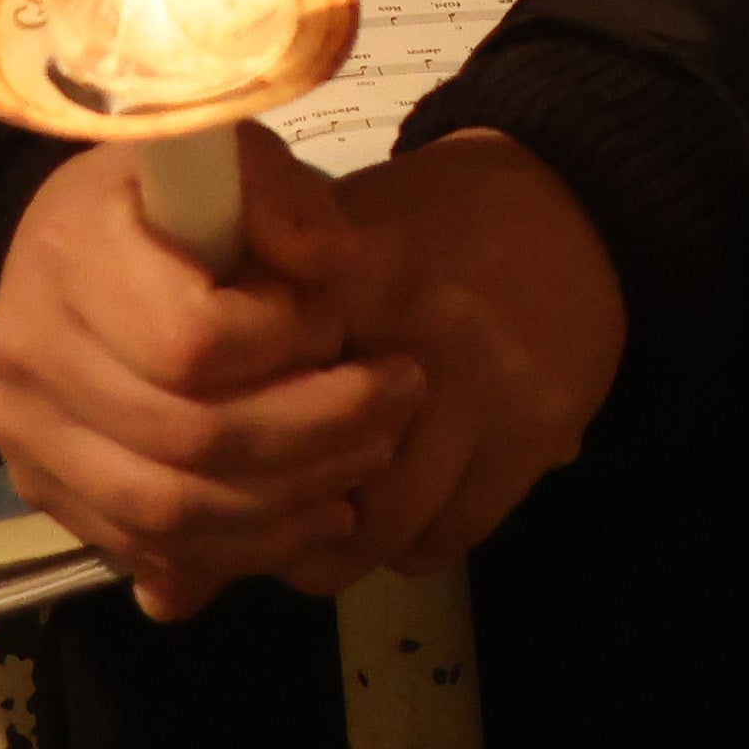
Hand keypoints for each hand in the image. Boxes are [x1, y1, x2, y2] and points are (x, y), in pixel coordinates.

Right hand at [0, 136, 402, 622]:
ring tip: (367, 460)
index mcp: (73, 251)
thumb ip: (287, 202)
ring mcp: (25, 432)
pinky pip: (148, 545)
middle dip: (317, 430)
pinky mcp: (40, 488)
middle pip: (190, 437)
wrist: (75, 247)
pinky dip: (241, 545)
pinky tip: (311, 514)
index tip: (336, 318)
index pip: (193, 339)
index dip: (285, 343)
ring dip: (289, 502)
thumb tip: (330, 267)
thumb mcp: (234, 157)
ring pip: (170, 511)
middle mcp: (30, 350)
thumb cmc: (173, 196)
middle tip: (398, 398)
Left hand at [247, 130, 622, 584]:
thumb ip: (253, 344)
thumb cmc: (427, 230)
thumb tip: (179, 502)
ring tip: (335, 524)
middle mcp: (409, 335)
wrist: (570, 203)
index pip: (253, 406)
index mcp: (343, 279)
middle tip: (269, 518)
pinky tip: (406, 511)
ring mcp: (477, 388)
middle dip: (279, 522)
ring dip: (349, 545)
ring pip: (381, 529)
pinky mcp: (532, 429)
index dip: (222, 460)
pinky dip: (416, 544)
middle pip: (310, 485)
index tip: (213, 473)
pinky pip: (450, 534)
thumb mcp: (329, 250)